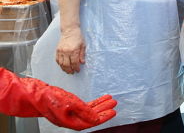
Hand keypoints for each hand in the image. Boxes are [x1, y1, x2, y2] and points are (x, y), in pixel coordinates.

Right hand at [0, 68, 116, 129]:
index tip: (112, 112)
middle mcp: (71, 119)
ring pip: (89, 111)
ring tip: (111, 100)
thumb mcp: (69, 103)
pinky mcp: (69, 106)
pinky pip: (85, 106)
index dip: (102, 117)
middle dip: (104, 110)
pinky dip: (94, 102)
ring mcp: (70, 113)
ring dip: (100, 105)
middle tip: (114, 104)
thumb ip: (83, 110)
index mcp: (70, 122)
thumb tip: (96, 118)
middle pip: (92, 117)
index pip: (90, 122)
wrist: (35, 94)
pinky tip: (101, 98)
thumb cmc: (49, 98)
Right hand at [55, 27, 84, 73]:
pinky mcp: (57, 50)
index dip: (76, 68)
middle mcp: (66, 51)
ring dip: (64, 69)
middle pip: (67, 64)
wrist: (69, 30)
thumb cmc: (78, 37)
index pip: (74, 62)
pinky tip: (63, 66)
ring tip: (68, 71)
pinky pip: (57, 60)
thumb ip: (82, 54)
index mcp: (74, 50)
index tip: (78, 70)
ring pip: (61, 63)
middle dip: (70, 70)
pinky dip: (60, 64)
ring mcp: (61, 51)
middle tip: (72, 72)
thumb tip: (82, 63)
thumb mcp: (83, 45)